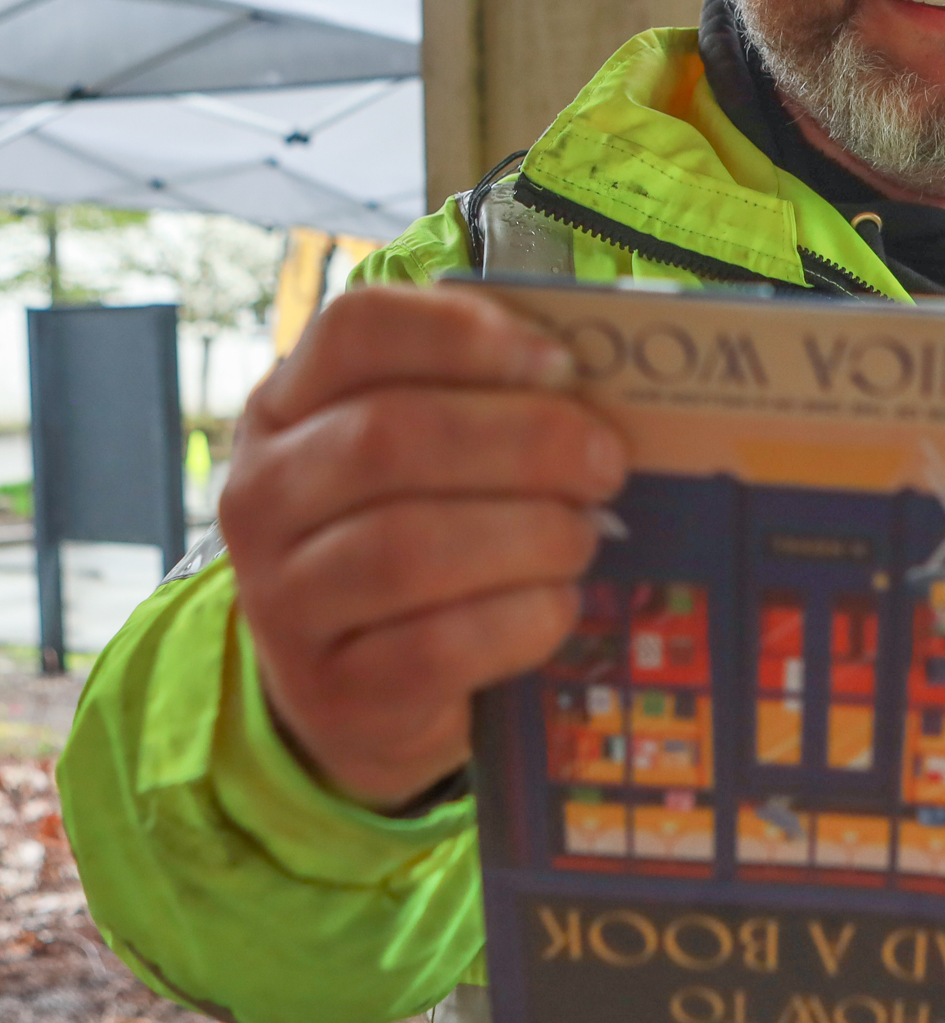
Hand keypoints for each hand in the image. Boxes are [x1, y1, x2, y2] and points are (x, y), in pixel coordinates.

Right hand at [219, 286, 625, 808]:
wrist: (354, 691)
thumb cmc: (414, 540)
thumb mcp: (424, 461)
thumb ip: (481, 403)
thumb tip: (584, 385)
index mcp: (288, 409)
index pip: (354, 331)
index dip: (464, 335)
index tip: (559, 363)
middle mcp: (263, 496)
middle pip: (389, 437)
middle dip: (525, 442)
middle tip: (604, 462)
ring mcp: (284, 600)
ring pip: (406, 549)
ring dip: (529, 535)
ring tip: (583, 536)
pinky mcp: (334, 690)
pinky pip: (437, 647)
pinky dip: (521, 619)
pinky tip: (557, 604)